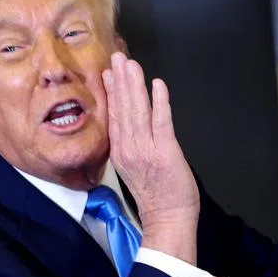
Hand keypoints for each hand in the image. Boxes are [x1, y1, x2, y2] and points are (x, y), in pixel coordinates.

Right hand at [102, 52, 199, 263]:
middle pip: (122, 109)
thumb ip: (129, 144)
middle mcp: (128, 149)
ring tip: (131, 64)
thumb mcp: (133, 168)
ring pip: (137, 112)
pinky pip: (161, 123)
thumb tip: (128, 122)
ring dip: (134, 86)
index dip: (112, 92)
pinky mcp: (165, 153)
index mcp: (120, 151)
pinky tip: (157, 85)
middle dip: (120, 81)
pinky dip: (159, 102)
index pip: (114, 116)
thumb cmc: (155, 195)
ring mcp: (145, 151)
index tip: (109, 72)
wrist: (167, 219)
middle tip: (117, 57)